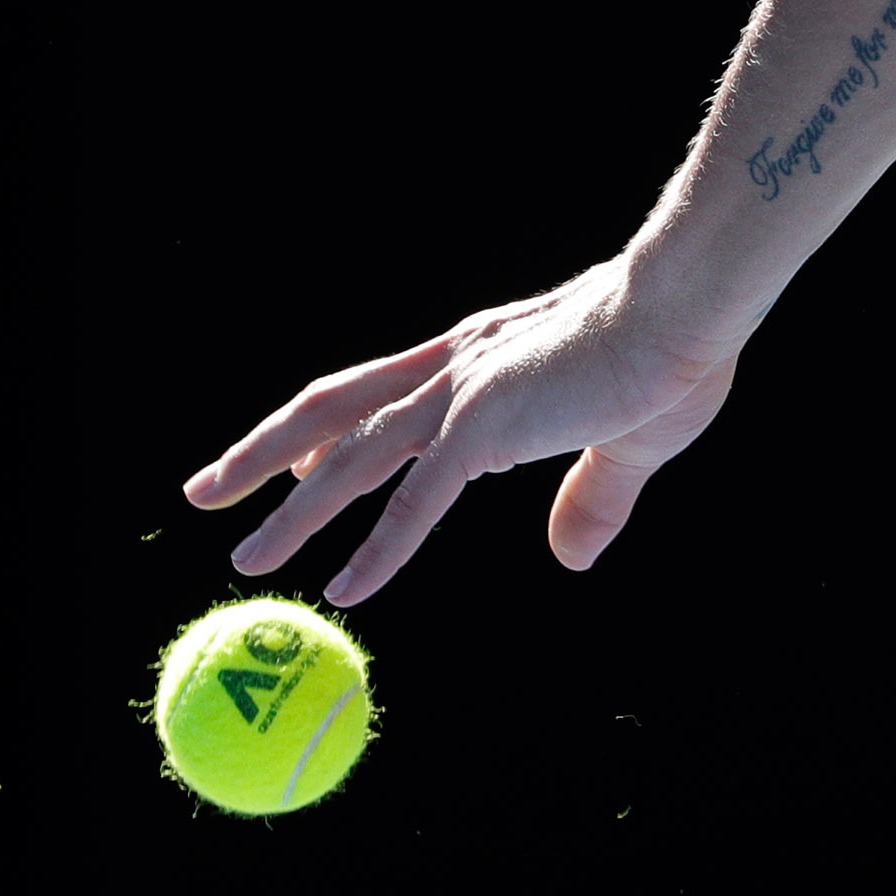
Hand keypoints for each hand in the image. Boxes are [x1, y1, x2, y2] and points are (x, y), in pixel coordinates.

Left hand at [183, 257, 739, 604]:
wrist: (689, 306)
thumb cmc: (671, 356)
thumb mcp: (622, 442)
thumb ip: (589, 498)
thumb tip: (568, 558)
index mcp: (476, 361)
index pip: (377, 397)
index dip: (323, 433)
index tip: (284, 467)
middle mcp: (453, 370)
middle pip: (331, 410)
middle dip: (259, 453)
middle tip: (205, 491)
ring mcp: (464, 395)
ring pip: (352, 456)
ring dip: (290, 508)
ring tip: (244, 558)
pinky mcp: (489, 425)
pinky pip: (420, 499)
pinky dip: (380, 546)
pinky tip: (347, 588)